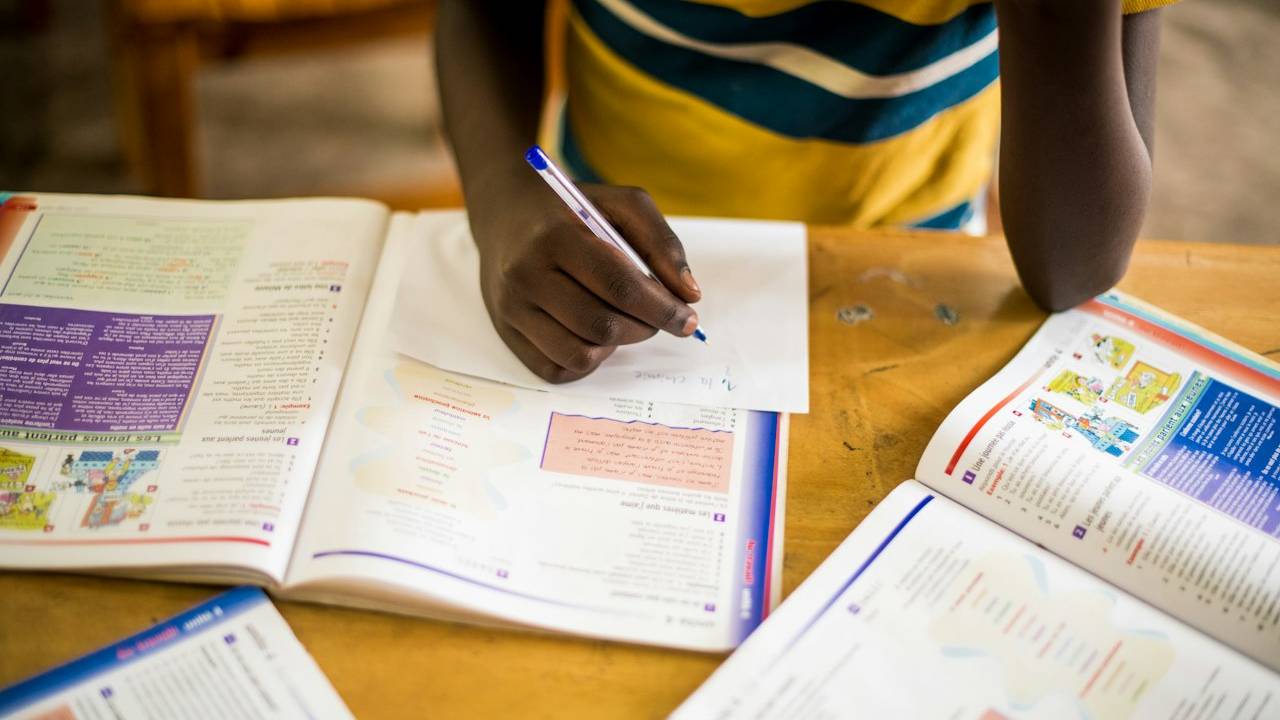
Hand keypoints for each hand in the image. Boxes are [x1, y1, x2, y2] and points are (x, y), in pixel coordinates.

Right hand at [472, 182, 701, 382]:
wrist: (505, 211)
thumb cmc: (573, 209)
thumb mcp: (622, 204)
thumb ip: (662, 244)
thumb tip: (689, 296)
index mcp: (555, 236)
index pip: (619, 286)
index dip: (662, 309)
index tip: (688, 318)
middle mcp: (525, 275)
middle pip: (601, 326)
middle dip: (644, 328)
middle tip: (658, 317)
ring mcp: (511, 308)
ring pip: (580, 354)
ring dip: (617, 346)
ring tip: (623, 321)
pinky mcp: (506, 333)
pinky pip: (556, 369)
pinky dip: (587, 359)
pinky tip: (593, 333)